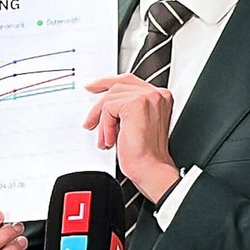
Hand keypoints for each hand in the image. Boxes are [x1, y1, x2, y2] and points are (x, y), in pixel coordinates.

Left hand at [84, 74, 179, 202]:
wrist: (150, 168)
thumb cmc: (145, 154)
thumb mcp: (134, 124)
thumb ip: (126, 109)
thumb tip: (106, 104)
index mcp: (159, 97)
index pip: (129, 81)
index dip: (108, 82)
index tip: (93, 86)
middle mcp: (157, 94)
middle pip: (118, 85)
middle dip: (100, 102)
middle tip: (89, 116)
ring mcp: (148, 97)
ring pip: (111, 97)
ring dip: (103, 121)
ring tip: (105, 138)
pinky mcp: (136, 104)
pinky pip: (109, 108)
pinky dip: (106, 125)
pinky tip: (111, 139)